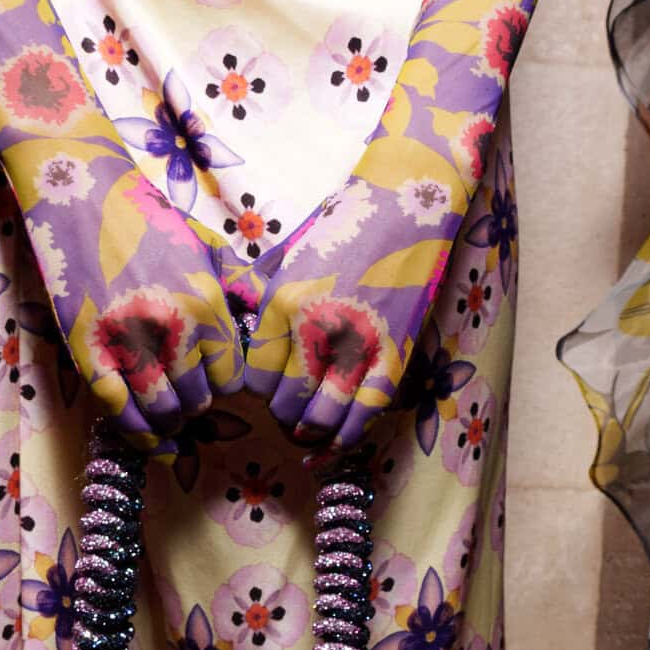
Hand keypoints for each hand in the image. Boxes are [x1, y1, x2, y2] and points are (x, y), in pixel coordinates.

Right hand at [49, 173, 255, 448]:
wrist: (80, 193)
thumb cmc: (147, 219)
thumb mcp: (209, 247)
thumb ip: (241, 289)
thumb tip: (268, 321)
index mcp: (208, 304)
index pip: (232, 379)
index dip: (223, 387)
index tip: (212, 382)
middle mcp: (173, 328)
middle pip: (199, 400)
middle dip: (196, 405)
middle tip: (188, 402)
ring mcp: (128, 340)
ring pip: (162, 412)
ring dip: (169, 423)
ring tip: (169, 419)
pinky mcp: (87, 349)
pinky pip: (118, 410)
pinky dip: (136, 433)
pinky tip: (146, 439)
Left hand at [241, 170, 432, 451]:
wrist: (406, 209)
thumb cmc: (343, 232)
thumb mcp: (288, 262)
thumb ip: (265, 305)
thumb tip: (244, 348)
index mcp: (284, 304)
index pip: (258, 379)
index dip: (262, 392)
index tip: (272, 387)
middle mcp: (317, 329)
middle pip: (287, 403)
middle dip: (285, 415)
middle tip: (290, 412)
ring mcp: (358, 345)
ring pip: (324, 417)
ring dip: (313, 432)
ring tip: (309, 430)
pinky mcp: (394, 355)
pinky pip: (366, 413)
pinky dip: (349, 435)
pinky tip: (338, 440)